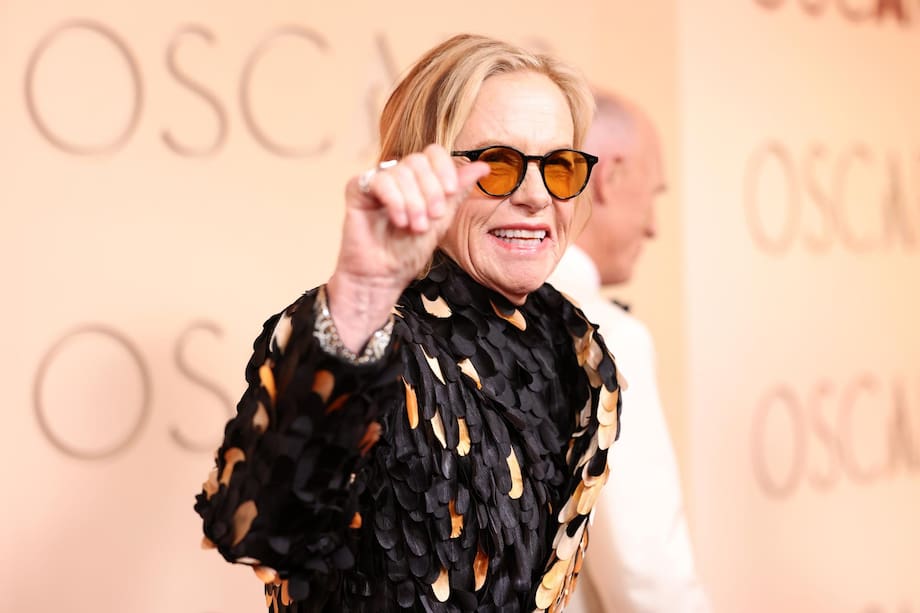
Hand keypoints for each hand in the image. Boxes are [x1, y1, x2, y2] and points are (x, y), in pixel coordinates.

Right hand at [327, 144, 488, 351]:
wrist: (382, 275)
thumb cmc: (407, 252)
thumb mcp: (441, 220)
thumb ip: (458, 192)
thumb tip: (483, 166)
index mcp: (418, 180)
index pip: (434, 153)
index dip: (444, 169)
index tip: (450, 191)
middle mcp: (398, 176)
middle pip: (419, 161)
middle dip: (430, 191)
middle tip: (431, 218)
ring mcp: (377, 181)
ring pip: (401, 171)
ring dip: (413, 202)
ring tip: (414, 227)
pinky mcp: (357, 189)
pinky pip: (380, 180)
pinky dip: (395, 201)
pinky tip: (398, 220)